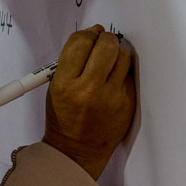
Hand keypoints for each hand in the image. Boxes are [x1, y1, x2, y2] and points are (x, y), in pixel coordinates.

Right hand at [43, 25, 135, 179]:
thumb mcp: (55, 88)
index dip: (88, 34)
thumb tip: (93, 35)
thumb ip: (72, 61)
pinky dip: (123, 73)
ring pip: (123, 56)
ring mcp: (111, 97)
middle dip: (106, 39)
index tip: (92, 35)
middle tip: (104, 43)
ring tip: (110, 61)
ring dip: (117, 53)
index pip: (80, 42)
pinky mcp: (127, 104)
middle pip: (106, 45)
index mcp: (65, 83)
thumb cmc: (64, 118)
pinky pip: (129, 76)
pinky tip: (114, 80)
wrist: (76, 152)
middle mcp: (88, 89)